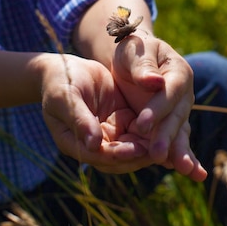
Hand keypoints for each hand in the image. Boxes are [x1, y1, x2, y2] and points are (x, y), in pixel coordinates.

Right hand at [39, 53, 155, 173]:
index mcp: (74, 143)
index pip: (98, 156)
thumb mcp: (67, 98)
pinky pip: (138, 132)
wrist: (68, 67)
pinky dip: (151, 134)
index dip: (117, 154)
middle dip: (138, 156)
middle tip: (157, 151)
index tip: (134, 149)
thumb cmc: (61, 81)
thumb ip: (80, 120)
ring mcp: (108, 134)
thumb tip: (93, 145)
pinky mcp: (121, 121)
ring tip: (166, 145)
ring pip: (131, 148)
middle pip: (118, 158)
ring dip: (147, 148)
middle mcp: (93, 144)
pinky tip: (166, 130)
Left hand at [111, 34, 207, 181]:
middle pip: (176, 117)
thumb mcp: (134, 51)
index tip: (141, 124)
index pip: (169, 92)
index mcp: (178, 71)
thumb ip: (143, 66)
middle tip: (156, 154)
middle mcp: (184, 94)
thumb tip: (154, 82)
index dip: (157, 109)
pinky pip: (178, 142)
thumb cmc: (134, 51)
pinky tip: (190, 173)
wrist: (135, 60)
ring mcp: (180, 111)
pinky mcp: (172, 126)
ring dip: (180, 152)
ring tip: (185, 170)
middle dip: (166, 136)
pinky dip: (182, 157)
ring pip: (180, 133)